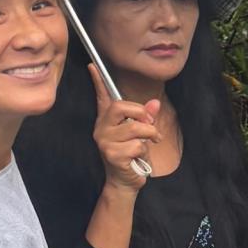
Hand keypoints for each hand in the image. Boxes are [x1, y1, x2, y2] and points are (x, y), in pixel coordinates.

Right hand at [92, 69, 159, 188]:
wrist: (125, 183)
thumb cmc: (132, 156)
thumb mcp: (141, 134)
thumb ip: (146, 118)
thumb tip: (155, 104)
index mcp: (107, 121)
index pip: (102, 97)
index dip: (97, 81)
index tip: (92, 65)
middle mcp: (102, 129)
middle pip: (120, 107)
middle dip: (141, 113)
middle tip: (150, 123)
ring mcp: (105, 142)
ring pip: (135, 127)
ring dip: (149, 135)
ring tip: (150, 143)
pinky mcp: (111, 155)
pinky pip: (137, 145)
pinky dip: (144, 151)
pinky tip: (137, 158)